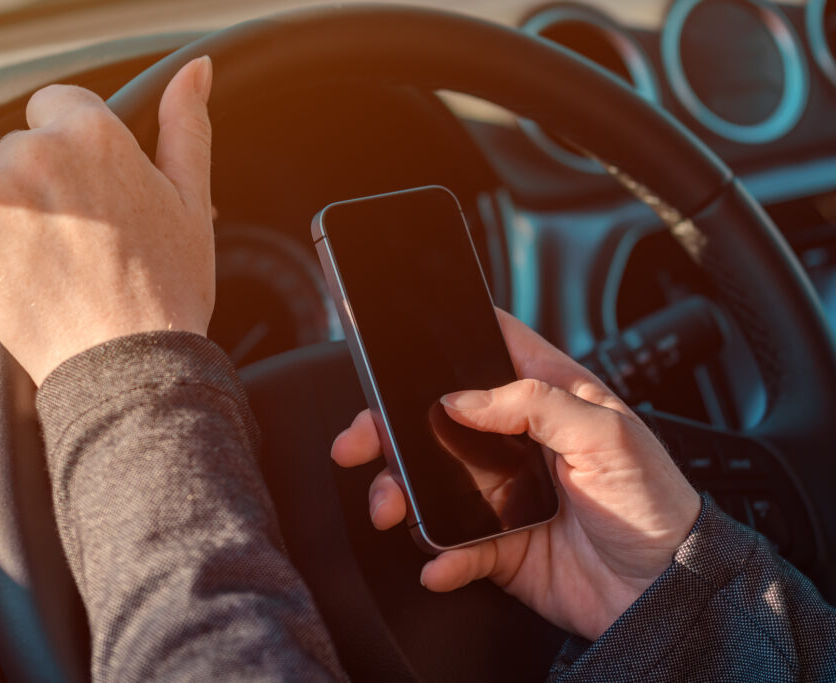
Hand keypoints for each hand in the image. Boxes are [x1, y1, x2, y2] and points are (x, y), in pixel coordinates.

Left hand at [0, 57, 213, 384]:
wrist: (127, 365)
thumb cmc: (167, 287)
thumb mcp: (191, 200)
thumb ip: (187, 126)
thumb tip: (196, 72)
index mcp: (92, 134)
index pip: (59, 103)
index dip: (80, 147)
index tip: (97, 189)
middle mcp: (34, 152)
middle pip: (26, 146)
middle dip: (50, 181)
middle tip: (90, 236)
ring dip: (21, 215)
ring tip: (65, 263)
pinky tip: (38, 280)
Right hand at [331, 309, 700, 640]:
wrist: (667, 594)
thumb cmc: (655, 504)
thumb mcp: (607, 434)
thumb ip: (535, 403)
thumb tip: (462, 398)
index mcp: (549, 397)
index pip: (491, 349)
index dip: (450, 338)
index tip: (405, 344)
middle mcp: (517, 441)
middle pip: (436, 419)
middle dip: (390, 426)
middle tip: (362, 439)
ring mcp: (502, 494)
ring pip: (429, 483)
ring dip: (399, 493)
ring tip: (391, 507)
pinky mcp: (498, 545)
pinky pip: (452, 548)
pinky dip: (438, 557)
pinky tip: (440, 562)